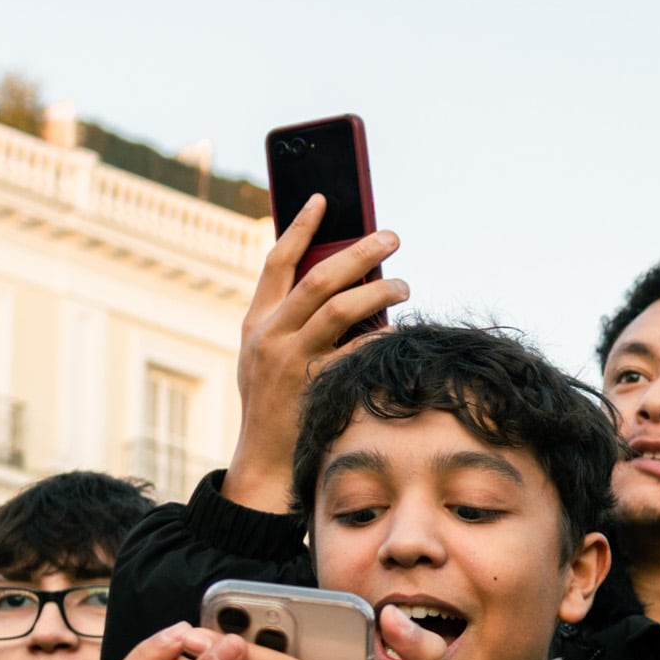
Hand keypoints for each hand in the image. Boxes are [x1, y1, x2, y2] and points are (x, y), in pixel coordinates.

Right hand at [223, 198, 408, 510]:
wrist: (264, 460)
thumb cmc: (276, 403)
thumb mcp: (268, 356)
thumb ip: (293, 321)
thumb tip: (343, 283)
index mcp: (256, 321)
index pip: (276, 261)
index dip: (299, 226)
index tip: (322, 198)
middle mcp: (270, 335)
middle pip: (318, 277)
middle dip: (358, 252)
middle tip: (391, 236)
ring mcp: (292, 360)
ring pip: (340, 308)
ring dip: (378, 291)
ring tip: (404, 284)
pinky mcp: (316, 385)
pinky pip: (356, 352)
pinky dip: (380, 338)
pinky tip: (399, 332)